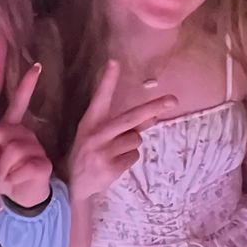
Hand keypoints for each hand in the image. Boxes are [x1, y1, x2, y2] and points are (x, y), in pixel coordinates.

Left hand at [0, 63, 52, 208]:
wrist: (24, 200)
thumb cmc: (3, 178)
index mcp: (11, 130)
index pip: (20, 103)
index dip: (27, 86)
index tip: (36, 67)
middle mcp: (25, 135)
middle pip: (4, 130)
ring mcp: (36, 149)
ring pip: (11, 151)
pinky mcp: (44, 164)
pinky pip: (23, 167)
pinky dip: (12, 179)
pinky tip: (13, 184)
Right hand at [67, 60, 179, 198]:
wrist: (72, 185)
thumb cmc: (89, 154)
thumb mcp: (99, 136)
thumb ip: (124, 125)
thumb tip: (153, 114)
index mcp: (90, 122)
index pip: (100, 97)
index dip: (107, 80)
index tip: (114, 62)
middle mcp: (96, 134)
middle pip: (131, 118)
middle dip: (153, 108)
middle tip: (173, 100)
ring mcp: (103, 151)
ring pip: (136, 139)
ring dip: (131, 146)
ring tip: (114, 153)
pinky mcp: (111, 166)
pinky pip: (134, 156)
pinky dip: (128, 160)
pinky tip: (114, 164)